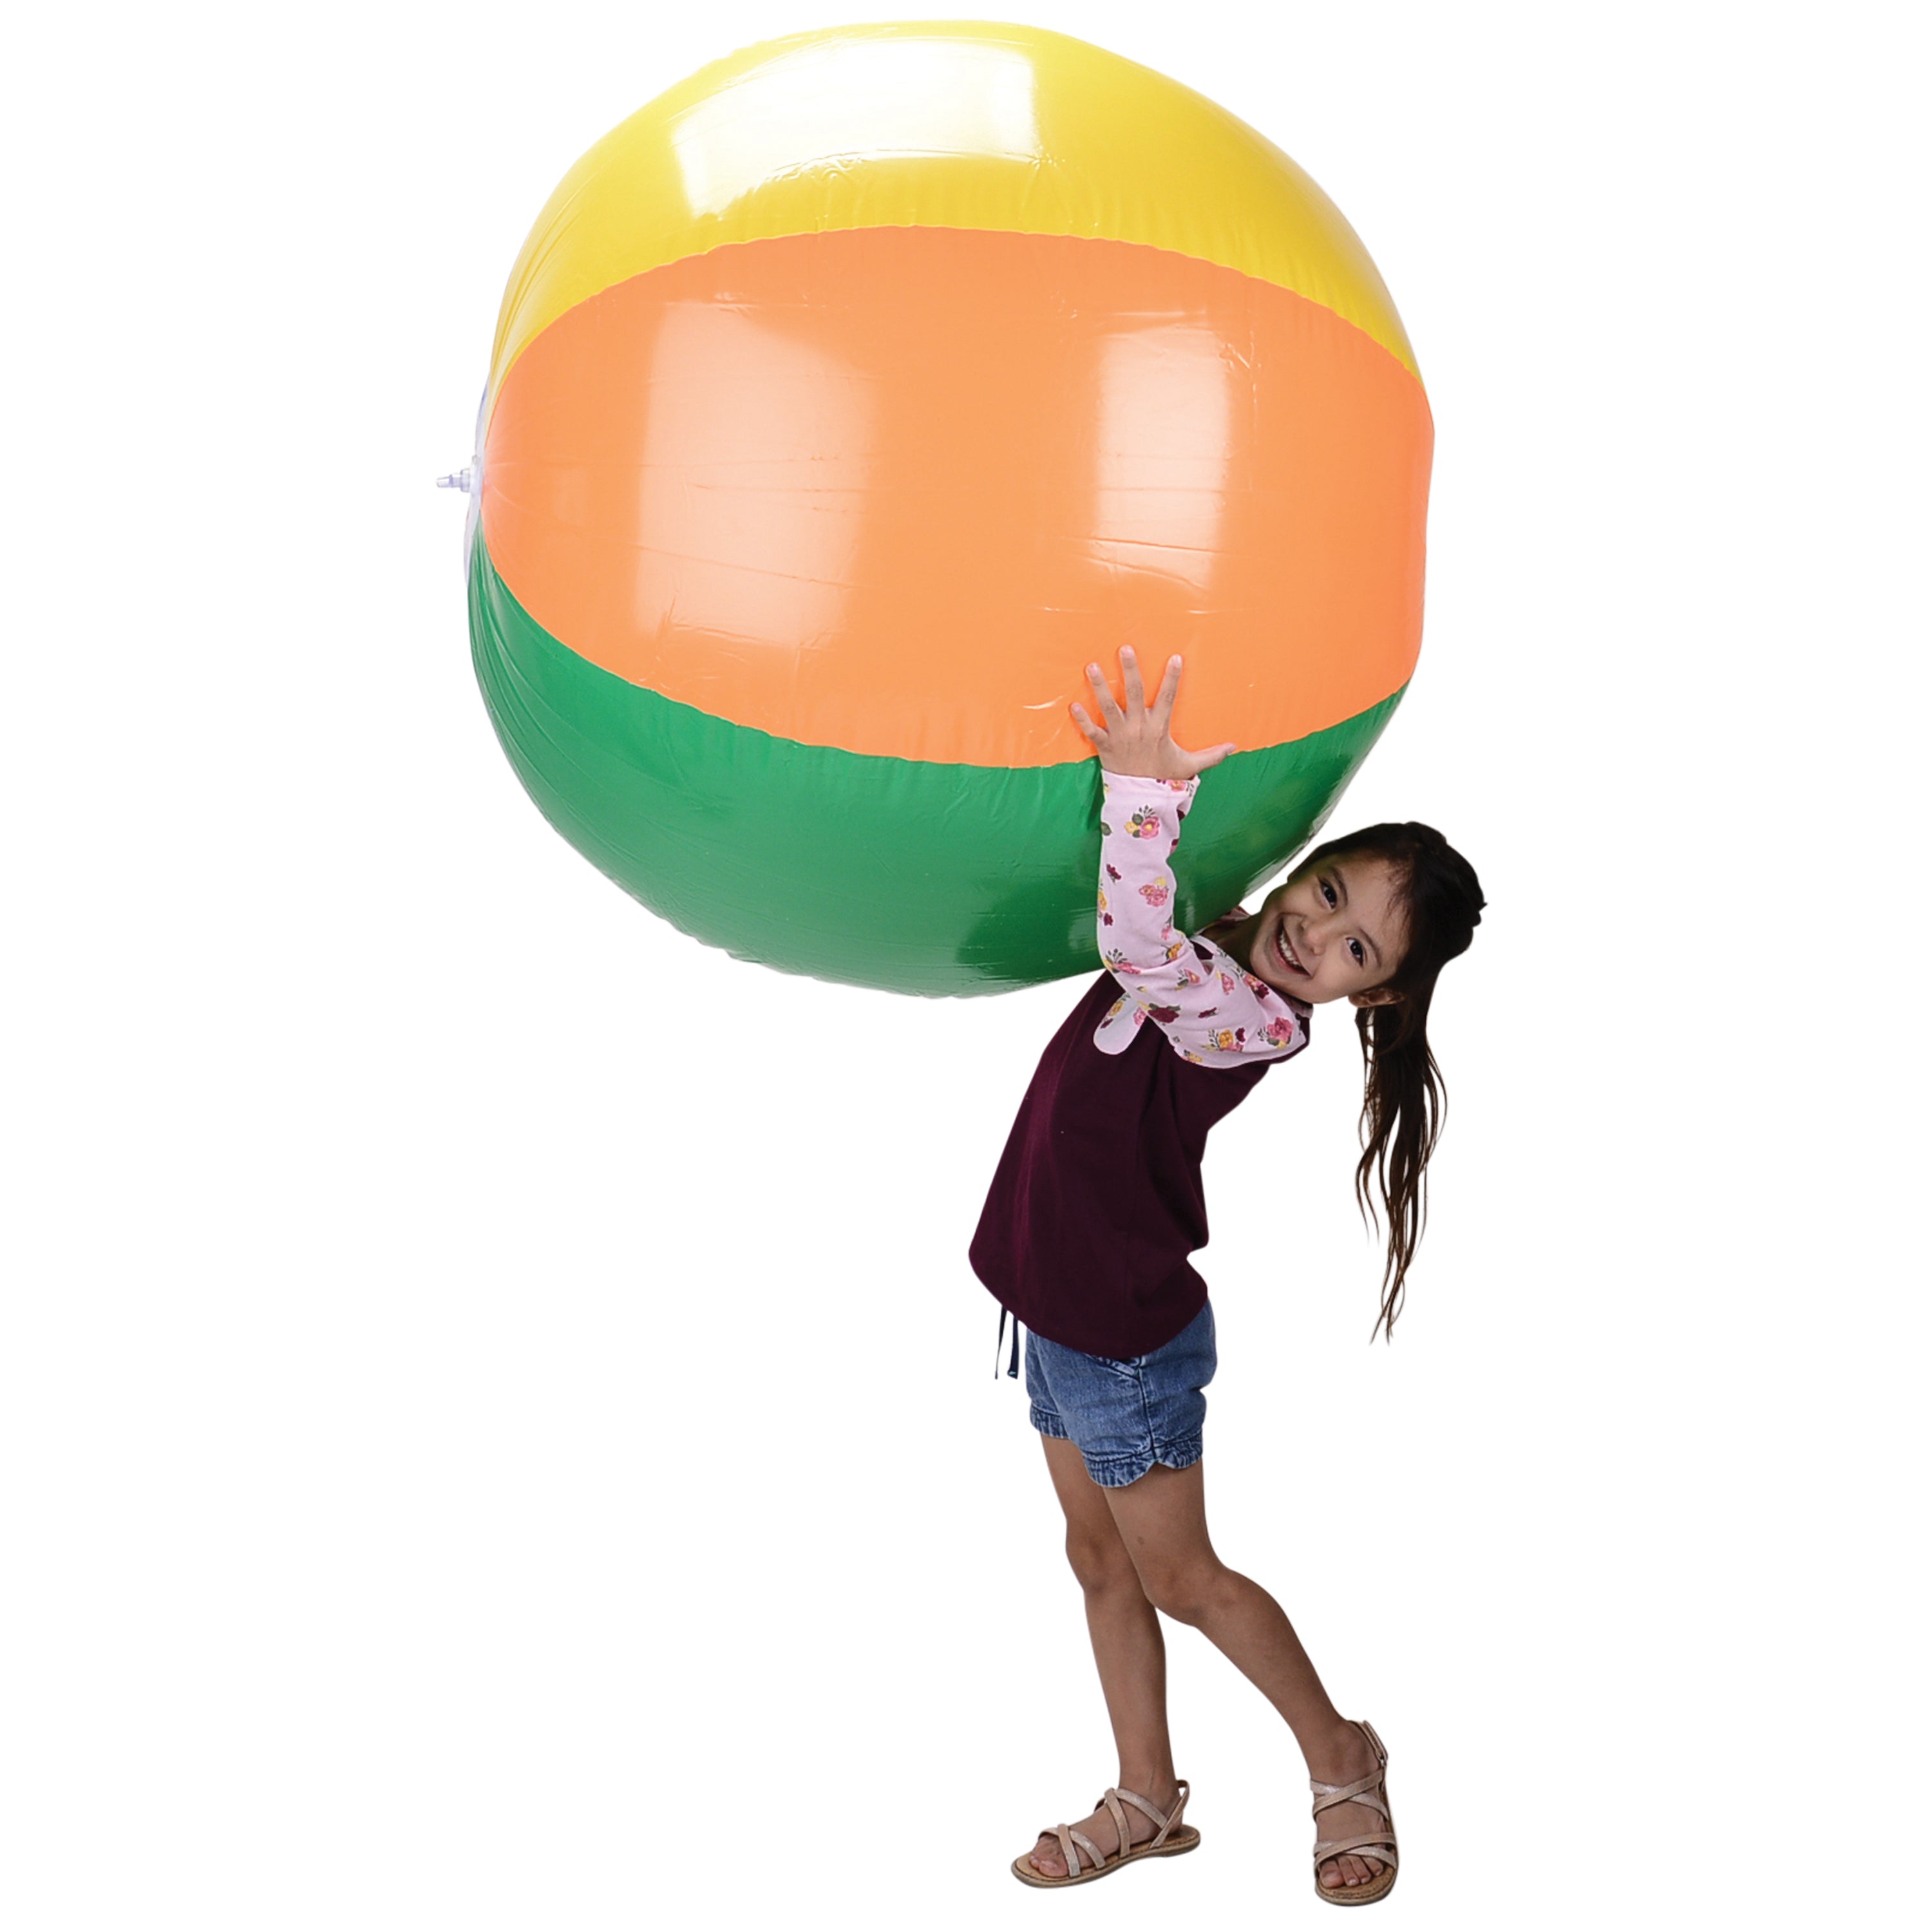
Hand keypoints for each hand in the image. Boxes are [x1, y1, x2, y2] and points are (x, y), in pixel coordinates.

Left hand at [1070, 647, 1236, 780]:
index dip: (1172, 678)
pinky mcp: (1104, 746)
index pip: (1168, 697)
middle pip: (1134, 693)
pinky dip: (1082, 720)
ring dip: (1100, 686)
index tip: (1175, 657)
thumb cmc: (1163, 776)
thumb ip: (1212, 755)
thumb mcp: (1190, 765)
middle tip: (1125, 648)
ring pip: (1109, 707)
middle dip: (1130, 670)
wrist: (1141, 798)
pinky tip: (1073, 705)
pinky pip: (1091, 731)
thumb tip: (1235, 747)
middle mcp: (1139, 728)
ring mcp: (1120, 736)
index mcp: (1159, 728)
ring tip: (1092, 666)